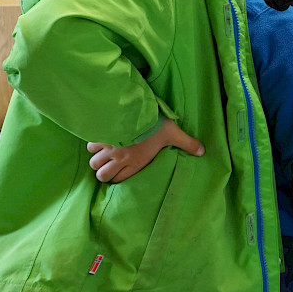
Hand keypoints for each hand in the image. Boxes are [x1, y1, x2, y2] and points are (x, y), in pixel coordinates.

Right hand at [87, 118, 204, 183]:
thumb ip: (188, 144)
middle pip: (102, 174)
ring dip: (97, 160)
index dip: (117, 179)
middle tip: (108, 167)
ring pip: (93, 162)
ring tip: (103, 155)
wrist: (136, 112)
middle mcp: (119, 158)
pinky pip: (90, 146)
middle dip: (103, 172)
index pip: (119, 179)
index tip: (118, 174)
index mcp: (136, 161)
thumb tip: (203, 152)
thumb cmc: (156, 126)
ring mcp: (107, 148)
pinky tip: (99, 140)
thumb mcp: (175, 134)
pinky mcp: (100, 137)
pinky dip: (93, 145)